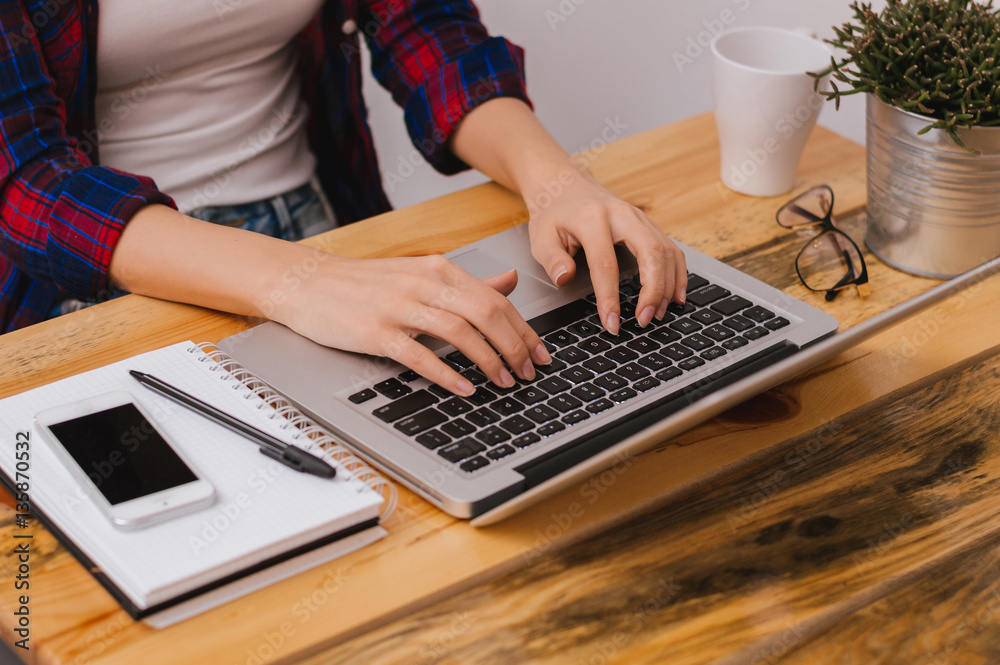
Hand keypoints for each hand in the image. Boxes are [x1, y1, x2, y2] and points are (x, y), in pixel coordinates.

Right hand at [274, 254, 550, 395]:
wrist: (306, 283)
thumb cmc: (364, 284)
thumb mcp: (420, 275)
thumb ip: (466, 282)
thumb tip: (509, 282)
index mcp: (438, 270)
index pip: (495, 299)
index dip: (524, 329)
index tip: (540, 354)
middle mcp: (423, 284)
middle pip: (485, 313)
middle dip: (514, 347)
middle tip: (527, 373)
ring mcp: (399, 306)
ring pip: (459, 331)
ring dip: (488, 360)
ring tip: (504, 382)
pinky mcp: (376, 330)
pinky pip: (419, 353)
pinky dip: (447, 372)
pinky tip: (464, 388)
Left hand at [526, 170, 687, 334]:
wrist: (565, 184)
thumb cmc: (553, 213)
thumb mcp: (540, 236)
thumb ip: (552, 259)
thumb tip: (564, 278)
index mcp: (592, 218)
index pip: (605, 263)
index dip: (610, 297)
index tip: (612, 323)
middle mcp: (622, 214)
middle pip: (651, 252)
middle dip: (653, 290)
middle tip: (645, 319)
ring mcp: (640, 218)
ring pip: (667, 251)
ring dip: (668, 285)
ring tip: (657, 314)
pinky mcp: (649, 225)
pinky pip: (672, 249)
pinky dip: (677, 274)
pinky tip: (675, 296)